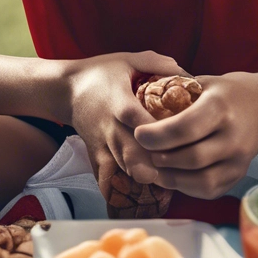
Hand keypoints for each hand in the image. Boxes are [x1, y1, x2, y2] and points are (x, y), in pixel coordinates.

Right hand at [64, 51, 187, 200]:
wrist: (66, 90)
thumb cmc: (101, 74)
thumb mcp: (128, 60)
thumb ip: (159, 65)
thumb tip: (191, 76)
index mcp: (119, 102)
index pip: (136, 119)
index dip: (156, 133)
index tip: (178, 139)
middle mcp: (109, 128)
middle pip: (129, 154)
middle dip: (151, 167)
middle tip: (173, 174)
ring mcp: (101, 146)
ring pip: (121, 172)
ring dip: (143, 181)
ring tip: (165, 186)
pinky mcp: (95, 158)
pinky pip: (107, 181)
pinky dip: (123, 190)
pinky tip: (142, 196)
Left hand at [135, 72, 257, 199]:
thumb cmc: (229, 91)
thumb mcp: (204, 82)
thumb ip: (175, 93)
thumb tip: (138, 103)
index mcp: (220, 107)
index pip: (184, 128)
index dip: (157, 135)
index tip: (138, 134)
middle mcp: (233, 136)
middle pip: (190, 158)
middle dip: (160, 158)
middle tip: (143, 152)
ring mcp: (239, 159)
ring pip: (200, 181)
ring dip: (170, 178)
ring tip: (154, 167)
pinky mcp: (240, 174)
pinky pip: (210, 190)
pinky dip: (187, 187)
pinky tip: (173, 176)